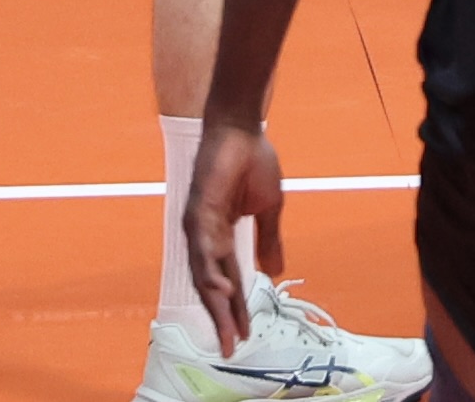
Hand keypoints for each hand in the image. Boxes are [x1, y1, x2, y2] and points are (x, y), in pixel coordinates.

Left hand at [182, 114, 282, 350]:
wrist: (243, 129)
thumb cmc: (254, 162)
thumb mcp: (269, 208)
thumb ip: (268, 240)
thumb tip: (276, 271)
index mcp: (223, 237)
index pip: (230, 280)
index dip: (237, 308)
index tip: (245, 334)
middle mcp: (207, 238)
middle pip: (214, 286)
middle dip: (223, 317)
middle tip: (231, 345)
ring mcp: (200, 228)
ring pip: (205, 274)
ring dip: (217, 302)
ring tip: (228, 327)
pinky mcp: (198, 213)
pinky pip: (203, 249)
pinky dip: (210, 272)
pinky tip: (223, 288)